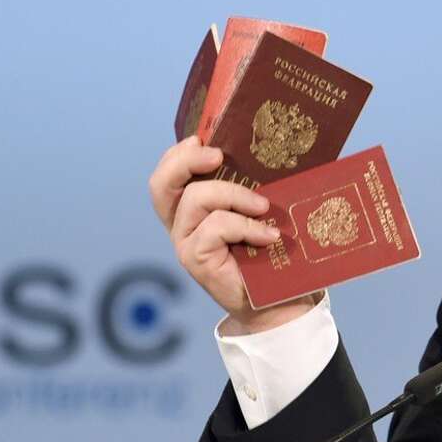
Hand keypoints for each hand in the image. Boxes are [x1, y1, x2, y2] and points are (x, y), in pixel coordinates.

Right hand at [148, 137, 315, 333]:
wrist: (280, 302)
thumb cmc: (273, 254)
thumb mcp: (259, 212)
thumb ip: (251, 186)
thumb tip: (272, 149)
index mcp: (190, 209)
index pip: (168, 175)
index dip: (178, 154)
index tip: (202, 139)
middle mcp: (181, 225)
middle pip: (161, 184)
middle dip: (185, 160)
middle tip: (217, 155)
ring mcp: (185, 243)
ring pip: (196, 199)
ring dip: (234, 195)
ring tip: (264, 207)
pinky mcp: (195, 259)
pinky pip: (215, 226)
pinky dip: (246, 225)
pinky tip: (268, 235)